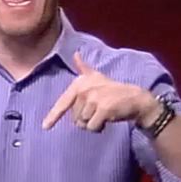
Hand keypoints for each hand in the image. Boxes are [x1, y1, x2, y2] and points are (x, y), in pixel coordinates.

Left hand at [41, 52, 161, 131]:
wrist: (135, 98)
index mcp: (80, 83)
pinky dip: (100, 127)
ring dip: (94, 124)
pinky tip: (108, 119)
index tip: (45, 127)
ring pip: (83, 124)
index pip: (63, 102)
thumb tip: (76, 54)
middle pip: (75, 118)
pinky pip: (93, 127)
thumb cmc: (114, 91)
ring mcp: (94, 98)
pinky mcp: (103, 109)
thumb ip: (84, 68)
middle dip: (86, 119)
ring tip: (104, 113)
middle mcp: (85, 89)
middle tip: (99, 111)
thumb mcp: (98, 77)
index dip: (53, 116)